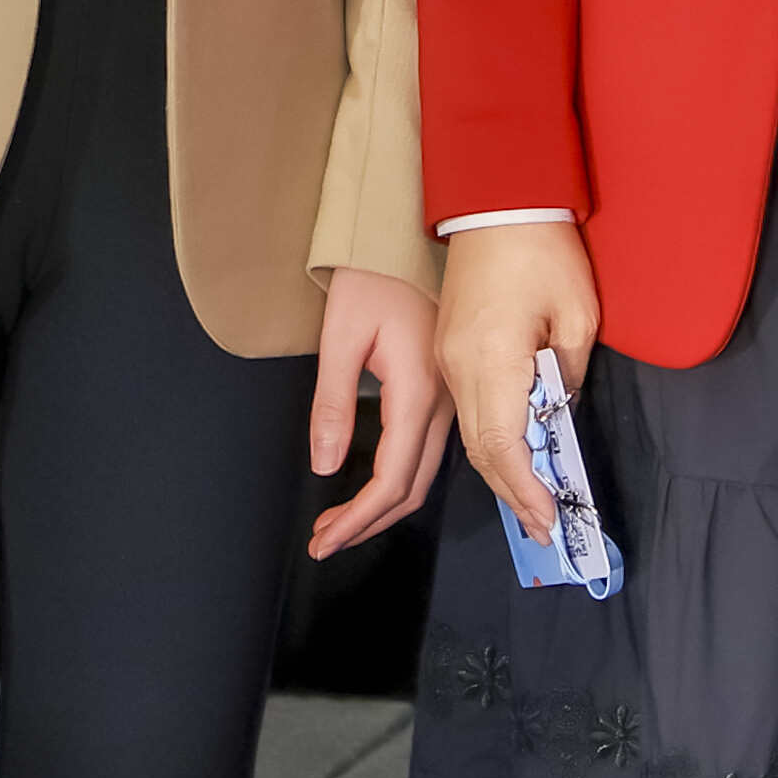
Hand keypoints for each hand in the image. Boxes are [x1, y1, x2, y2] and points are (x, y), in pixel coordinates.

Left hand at [305, 266, 450, 558]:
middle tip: (327, 540)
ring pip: (425, 473)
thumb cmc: (373, 276)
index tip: (326, 540)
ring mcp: (451, 397)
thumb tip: (325, 463)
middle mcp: (444, 401)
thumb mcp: (339, 336)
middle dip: (369, 523)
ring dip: (384, 506)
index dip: (358, 519)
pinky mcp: (447, 390)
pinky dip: (400, 480)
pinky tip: (373, 486)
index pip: (391, 478)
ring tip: (341, 521)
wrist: (404, 237)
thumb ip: (333, 404)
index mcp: (418, 389)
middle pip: (414, 487)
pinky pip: (430, 451)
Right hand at [434, 218, 600, 547]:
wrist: (495, 199)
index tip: (551, 519)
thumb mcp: (577, 315)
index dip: (526, 489)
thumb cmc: (544, 250)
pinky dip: (489, 442)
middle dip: (512, 494)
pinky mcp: (448, 348)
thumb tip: (560, 416)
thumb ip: (569, 376)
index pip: (504, 445)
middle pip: (480, 450)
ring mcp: (448, 358)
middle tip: (545, 529)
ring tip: (532, 505)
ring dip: (499, 472)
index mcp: (491, 360)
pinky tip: (513, 455)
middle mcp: (459, 367)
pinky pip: (465, 410)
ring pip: (468, 434)